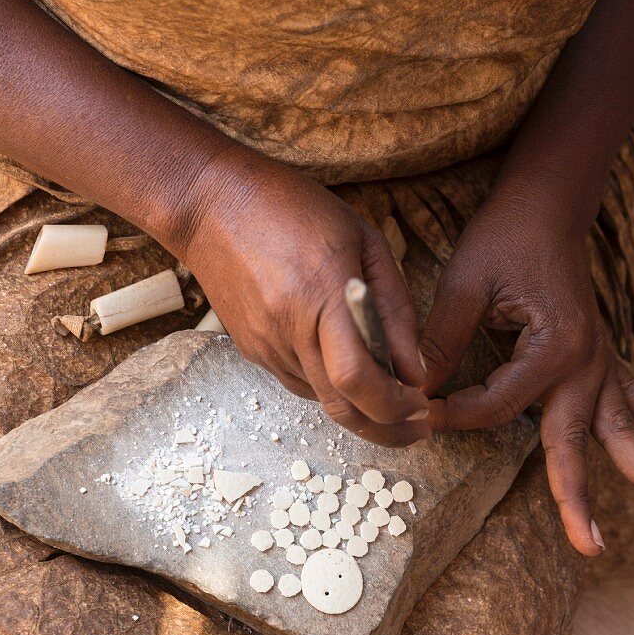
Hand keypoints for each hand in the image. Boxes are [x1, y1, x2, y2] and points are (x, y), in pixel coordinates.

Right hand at [172, 150, 430, 445]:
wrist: (211, 205)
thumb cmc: (293, 209)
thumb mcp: (365, 242)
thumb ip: (395, 309)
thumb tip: (416, 370)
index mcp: (322, 295)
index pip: (359, 379)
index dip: (396, 406)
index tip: (422, 407)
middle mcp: (289, 329)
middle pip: (341, 407)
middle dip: (387, 429)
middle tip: (417, 428)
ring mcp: (266, 345)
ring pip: (322, 401)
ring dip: (361, 409)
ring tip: (392, 396)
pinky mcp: (252, 351)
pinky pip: (300, 384)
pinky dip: (331, 389)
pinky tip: (348, 371)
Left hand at [419, 183, 633, 554]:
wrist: (544, 204)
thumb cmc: (504, 238)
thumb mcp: (464, 285)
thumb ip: (442, 341)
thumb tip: (416, 390)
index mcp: (551, 346)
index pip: (500, 406)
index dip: (457, 415)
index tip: (421, 413)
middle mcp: (585, 360)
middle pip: (576, 440)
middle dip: (580, 495)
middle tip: (591, 546)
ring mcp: (598, 359)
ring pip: (619, 426)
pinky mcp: (598, 354)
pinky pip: (633, 394)